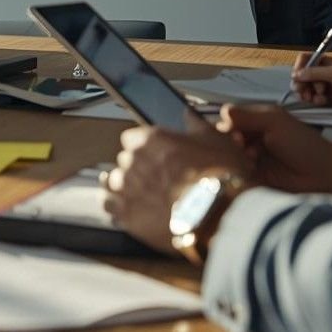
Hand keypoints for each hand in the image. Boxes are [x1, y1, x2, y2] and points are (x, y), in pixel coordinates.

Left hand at [103, 124, 250, 254]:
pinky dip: (119, 208)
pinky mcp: (126, 214)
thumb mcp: (217, 141)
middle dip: (139, 168)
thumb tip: (188, 115)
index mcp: (152, 139)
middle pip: (125, 160)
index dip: (145, 147)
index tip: (156, 155)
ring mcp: (127, 188)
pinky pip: (110, 206)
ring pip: (115, 182)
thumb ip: (196, 126)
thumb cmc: (221, 178)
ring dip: (128, 188)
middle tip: (159, 179)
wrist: (220, 215)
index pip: (132, 137)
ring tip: (147, 197)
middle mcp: (134, 160)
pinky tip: (133, 210)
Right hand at [218, 104, 331, 197]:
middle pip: (225, 138)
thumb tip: (224, 112)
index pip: (229, 119)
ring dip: (235, 157)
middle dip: (229, 142)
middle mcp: (252, 138)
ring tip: (251, 159)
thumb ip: (248, 116)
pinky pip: (236, 172)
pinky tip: (252, 170)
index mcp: (257, 120)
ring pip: (229, 156)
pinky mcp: (254, 176)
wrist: (323, 173)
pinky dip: (239, 171)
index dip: (227, 126)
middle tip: (241, 146)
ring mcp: (252, 158)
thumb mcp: (275, 122)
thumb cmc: (303, 143)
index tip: (235, 133)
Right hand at [292, 54, 331, 111]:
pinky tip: (322, 102)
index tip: (298, 79)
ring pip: (307, 88)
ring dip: (307, 94)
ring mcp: (326, 85)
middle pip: (302, 75)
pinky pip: (315, 98)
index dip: (299, 68)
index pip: (305, 59)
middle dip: (301, 84)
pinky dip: (315, 101)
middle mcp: (324, 72)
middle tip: (304, 93)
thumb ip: (317, 72)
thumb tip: (297, 74)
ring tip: (315, 99)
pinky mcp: (328, 97)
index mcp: (326, 62)